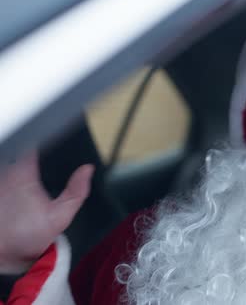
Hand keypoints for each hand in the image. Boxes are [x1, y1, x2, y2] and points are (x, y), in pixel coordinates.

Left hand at [0, 152, 93, 273]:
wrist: (3, 255)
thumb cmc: (28, 237)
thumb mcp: (60, 216)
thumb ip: (76, 191)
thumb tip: (87, 170)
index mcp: (24, 174)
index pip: (29, 145)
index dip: (39, 139)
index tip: (49, 140)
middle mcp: (6, 174)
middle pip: (17, 153)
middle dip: (29, 154)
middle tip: (41, 159)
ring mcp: (0, 183)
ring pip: (10, 164)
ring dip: (18, 165)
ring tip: (26, 172)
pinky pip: (5, 178)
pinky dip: (12, 179)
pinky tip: (18, 191)